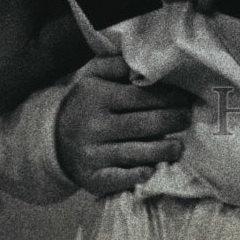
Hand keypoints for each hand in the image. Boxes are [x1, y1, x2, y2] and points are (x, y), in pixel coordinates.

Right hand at [56, 56, 192, 196]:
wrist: (51, 139)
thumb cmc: (83, 103)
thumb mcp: (93, 76)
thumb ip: (118, 65)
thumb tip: (145, 61)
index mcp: (97, 97)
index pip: (142, 96)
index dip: (170, 97)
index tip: (187, 97)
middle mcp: (95, 126)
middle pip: (145, 124)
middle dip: (173, 120)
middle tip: (189, 117)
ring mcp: (93, 155)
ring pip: (138, 153)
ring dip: (165, 150)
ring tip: (180, 146)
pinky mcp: (93, 178)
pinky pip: (121, 178)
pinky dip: (139, 175)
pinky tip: (154, 170)